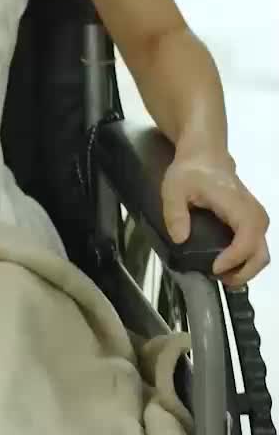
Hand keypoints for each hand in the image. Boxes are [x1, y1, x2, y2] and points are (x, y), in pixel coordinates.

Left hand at [161, 154, 269, 288]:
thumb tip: (180, 239)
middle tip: (218, 279)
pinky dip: (245, 261)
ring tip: (221, 275)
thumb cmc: (190, 171)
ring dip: (245, 270)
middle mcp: (253, 213)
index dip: (234, 259)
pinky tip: (226, 265)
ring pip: (261, 253)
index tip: (213, 268)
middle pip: (260, 253)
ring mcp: (256, 218)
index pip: (246, 239)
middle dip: (243, 272)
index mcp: (237, 205)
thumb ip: (175, 212)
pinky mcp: (253, 222)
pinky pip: (257, 247)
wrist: (206, 155)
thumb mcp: (174, 187)